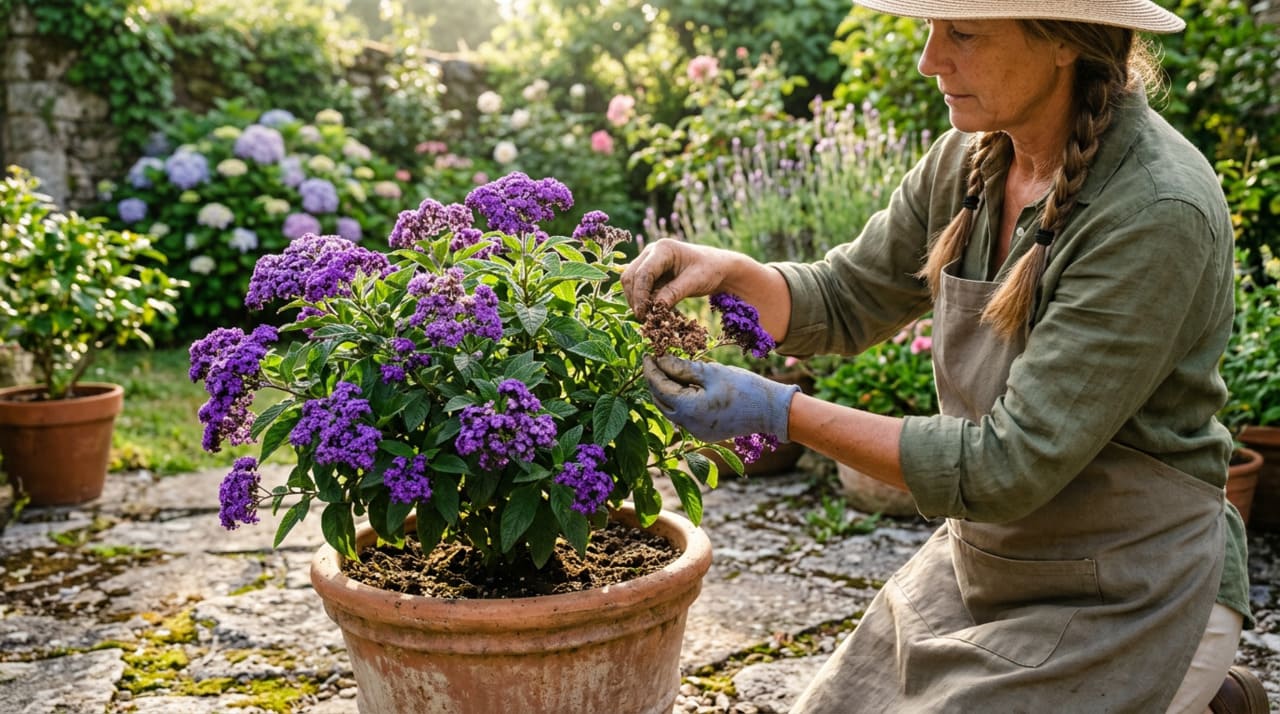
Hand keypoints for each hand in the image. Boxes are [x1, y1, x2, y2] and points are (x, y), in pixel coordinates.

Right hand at [621, 239, 733, 317]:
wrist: (718, 268)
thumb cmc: (710, 270)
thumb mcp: (695, 282)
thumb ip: (674, 293)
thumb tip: (655, 308)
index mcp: (663, 249)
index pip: (643, 273)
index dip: (640, 295)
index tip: (643, 314)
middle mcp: (651, 252)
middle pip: (631, 276)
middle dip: (635, 299)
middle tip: (643, 320)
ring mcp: (649, 261)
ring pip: (631, 283)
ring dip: (637, 301)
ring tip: (648, 319)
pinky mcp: (651, 273)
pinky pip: (640, 288)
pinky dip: (643, 301)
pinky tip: (652, 313)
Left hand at [643, 355, 798, 442]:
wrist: (770, 410)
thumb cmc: (743, 387)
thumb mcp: (711, 372)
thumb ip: (682, 368)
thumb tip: (660, 360)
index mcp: (688, 409)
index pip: (659, 387)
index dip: (651, 369)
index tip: (648, 354)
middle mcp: (688, 425)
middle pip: (660, 400)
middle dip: (655, 380)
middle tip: (655, 360)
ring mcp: (696, 432)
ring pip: (670, 409)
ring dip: (667, 391)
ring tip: (669, 370)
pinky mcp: (704, 433)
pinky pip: (684, 416)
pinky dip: (680, 400)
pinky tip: (685, 386)